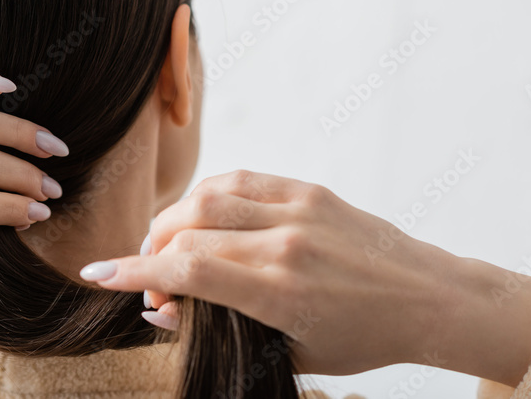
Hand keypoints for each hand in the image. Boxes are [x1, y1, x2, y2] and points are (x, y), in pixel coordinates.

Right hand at [80, 170, 530, 385]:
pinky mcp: (309, 190)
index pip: (185, 272)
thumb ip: (222, 328)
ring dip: (173, 217)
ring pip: (207, 196)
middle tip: (147, 272)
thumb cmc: (362, 337)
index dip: (133, 273)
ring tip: (167, 241)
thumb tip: (163, 309)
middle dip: (150, 250)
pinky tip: (199, 214)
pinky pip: (241, 181)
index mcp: (280, 292)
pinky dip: (207, 195)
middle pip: (187, 230)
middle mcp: (285, 243)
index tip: (100, 275)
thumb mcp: (289, 350)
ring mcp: (298, 209)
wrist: (429, 299)